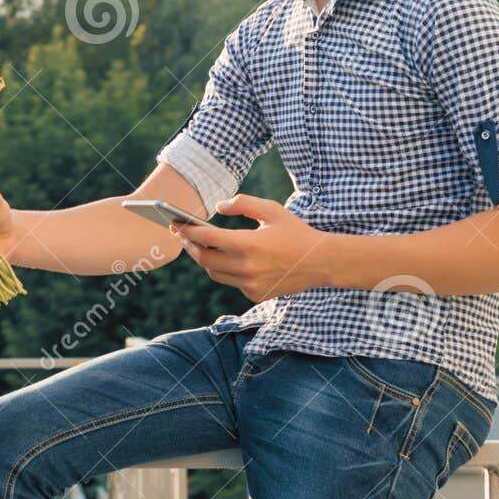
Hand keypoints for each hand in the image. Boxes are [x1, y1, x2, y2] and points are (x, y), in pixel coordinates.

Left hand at [170, 193, 333, 301]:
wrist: (321, 262)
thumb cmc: (295, 232)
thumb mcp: (272, 210)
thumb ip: (243, 204)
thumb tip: (218, 207)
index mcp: (249, 244)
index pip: (206, 238)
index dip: (188, 230)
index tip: (177, 223)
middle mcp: (247, 268)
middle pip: (204, 258)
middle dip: (190, 245)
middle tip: (184, 234)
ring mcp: (250, 285)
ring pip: (214, 273)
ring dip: (204, 259)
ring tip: (201, 245)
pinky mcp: (255, 295)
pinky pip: (230, 282)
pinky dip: (224, 270)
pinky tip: (227, 259)